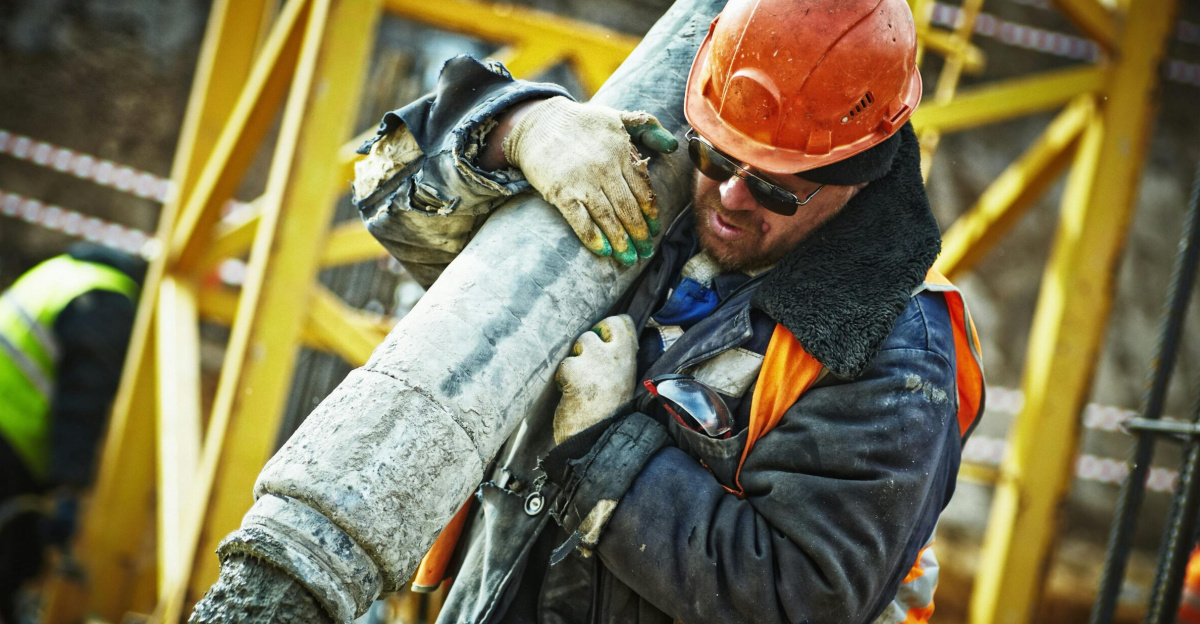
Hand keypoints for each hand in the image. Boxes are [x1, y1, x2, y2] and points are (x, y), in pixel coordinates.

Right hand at [501, 97, 677, 265]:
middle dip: (639, 234)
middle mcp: (605, 167)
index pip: (643, 189)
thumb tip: (673, 146)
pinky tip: (604, 251)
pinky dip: (592, 238)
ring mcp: (582, 181)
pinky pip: (580, 220)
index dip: (650, 213)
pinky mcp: (560, 192)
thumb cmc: (581, 122)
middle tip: (645, 252)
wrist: (538, 122)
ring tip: (629, 258)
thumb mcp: (617, 116)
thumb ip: (648, 127)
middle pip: (628, 208)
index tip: (654, 230)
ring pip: (608, 218)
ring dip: (621, 241)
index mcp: (621, 151)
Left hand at [554, 315, 637, 443]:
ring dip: (574, 362)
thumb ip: (617, 360)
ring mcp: (593, 361)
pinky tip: (569, 393)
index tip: (603, 343)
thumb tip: (606, 341)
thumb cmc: (610, 413)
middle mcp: (613, 355)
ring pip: (578, 345)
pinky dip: (563, 378)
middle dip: (587, 345)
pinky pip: (564, 364)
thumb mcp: (624, 381)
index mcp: (628, 357)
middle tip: (587, 368)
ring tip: (579, 384)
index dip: (607, 329)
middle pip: (595, 330)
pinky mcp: (574, 370)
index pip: (620, 322)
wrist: (598, 439)